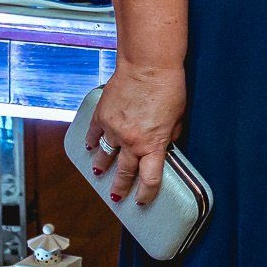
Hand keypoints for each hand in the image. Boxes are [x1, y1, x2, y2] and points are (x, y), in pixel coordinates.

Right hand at [85, 63, 186, 207]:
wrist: (148, 65)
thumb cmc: (168, 87)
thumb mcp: (178, 116)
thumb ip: (170, 134)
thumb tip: (166, 142)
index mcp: (153, 144)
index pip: (150, 179)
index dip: (147, 194)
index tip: (142, 201)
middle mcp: (131, 141)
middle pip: (124, 172)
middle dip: (120, 187)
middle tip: (117, 196)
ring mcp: (113, 129)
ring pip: (104, 155)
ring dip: (101, 166)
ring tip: (99, 172)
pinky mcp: (102, 115)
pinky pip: (93, 134)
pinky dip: (90, 142)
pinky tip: (88, 147)